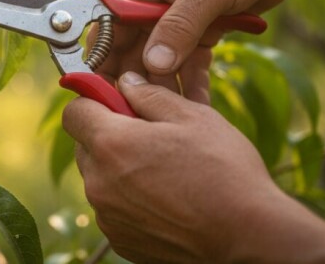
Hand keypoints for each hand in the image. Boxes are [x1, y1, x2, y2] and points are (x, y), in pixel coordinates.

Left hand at [63, 72, 275, 261]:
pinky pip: (114, 208)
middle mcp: (99, 184)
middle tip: (150, 135)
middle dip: (109, 135)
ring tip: (163, 168)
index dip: (94, 101)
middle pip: (86, 146)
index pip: (74, 113)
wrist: (249, 237)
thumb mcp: (193, 117)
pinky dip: (130, 199)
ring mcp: (108, 217)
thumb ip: (150, 95)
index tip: (117, 101)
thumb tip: (127, 83)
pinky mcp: (121, 241)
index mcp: (111, 145)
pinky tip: (166, 196)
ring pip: (100, 179)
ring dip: (120, 168)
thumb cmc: (224, 173)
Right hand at [96, 0, 295, 101]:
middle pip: (130, 51)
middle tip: (138, 114)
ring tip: (172, 116)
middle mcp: (152, 6)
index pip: (107, 26)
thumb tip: (153, 65)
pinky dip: (191, 84)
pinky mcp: (200, 34)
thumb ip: (180, 25)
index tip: (101, 91)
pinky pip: (187, 65)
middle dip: (133, 82)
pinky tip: (197, 107)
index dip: (99, 58)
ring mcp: (176, 22)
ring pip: (159, 64)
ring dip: (164, 89)